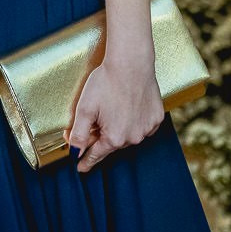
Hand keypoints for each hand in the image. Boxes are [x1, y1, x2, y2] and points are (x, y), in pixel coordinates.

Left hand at [67, 54, 163, 172]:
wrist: (131, 63)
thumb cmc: (107, 82)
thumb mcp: (85, 108)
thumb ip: (78, 133)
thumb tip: (74, 152)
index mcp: (114, 138)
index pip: (96, 155)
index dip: (86, 161)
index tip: (80, 168)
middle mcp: (133, 138)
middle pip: (111, 144)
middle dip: (101, 137)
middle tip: (94, 122)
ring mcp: (147, 129)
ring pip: (127, 135)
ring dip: (118, 129)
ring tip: (112, 108)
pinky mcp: (156, 118)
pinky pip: (142, 126)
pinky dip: (134, 121)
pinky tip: (127, 108)